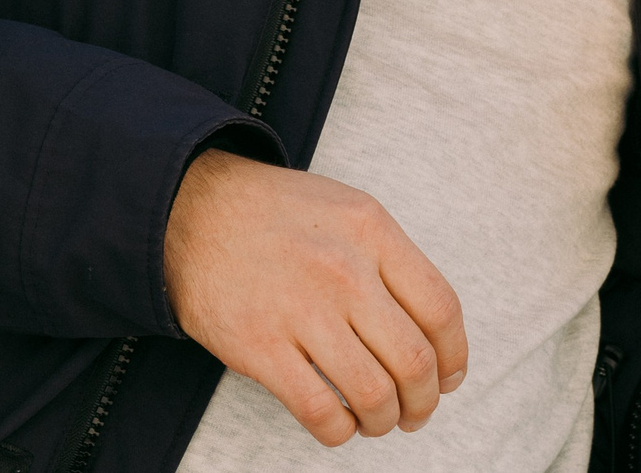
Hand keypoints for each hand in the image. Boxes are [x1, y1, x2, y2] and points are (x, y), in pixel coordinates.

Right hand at [164, 150, 466, 445]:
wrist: (187, 207)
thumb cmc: (271, 214)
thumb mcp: (343, 209)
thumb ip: (389, 260)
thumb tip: (432, 333)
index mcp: (371, 231)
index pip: (441, 310)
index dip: (454, 358)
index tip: (447, 378)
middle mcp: (343, 269)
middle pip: (415, 361)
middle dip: (424, 402)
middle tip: (414, 411)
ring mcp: (300, 309)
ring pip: (374, 394)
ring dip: (385, 421)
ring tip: (376, 419)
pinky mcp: (259, 346)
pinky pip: (320, 412)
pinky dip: (340, 431)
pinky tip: (338, 421)